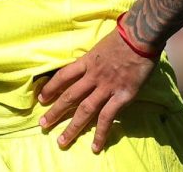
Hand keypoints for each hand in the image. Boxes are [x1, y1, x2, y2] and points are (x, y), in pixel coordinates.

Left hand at [37, 27, 157, 152]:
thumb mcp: (100, 45)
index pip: (63, 76)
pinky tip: (95, 146)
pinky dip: (100, 133)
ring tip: (61, 141)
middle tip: (43, 124)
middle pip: (70, 96)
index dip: (51, 88)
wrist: (140, 36)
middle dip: (55, 112)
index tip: (41, 98)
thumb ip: (93, 57)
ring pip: (85, 110)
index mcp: (87, 61)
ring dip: (72, 127)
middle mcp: (93, 76)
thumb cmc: (123, 36)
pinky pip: (108, 117)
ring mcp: (106, 87)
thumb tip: (88, 65)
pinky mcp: (122, 96)